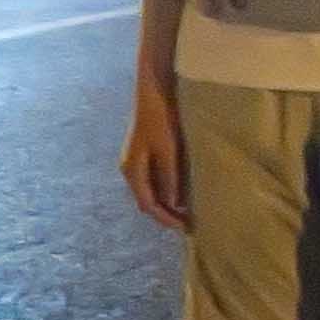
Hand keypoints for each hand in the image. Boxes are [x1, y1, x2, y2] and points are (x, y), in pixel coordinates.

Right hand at [121, 75, 190, 230]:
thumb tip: (173, 203)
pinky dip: (167, 189)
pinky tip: (182, 190)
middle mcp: (130, 169)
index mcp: (132, 170)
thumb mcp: (168, 149)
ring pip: (150, 190)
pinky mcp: (144, 153)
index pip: (148, 204)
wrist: (154, 91)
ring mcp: (136, 161)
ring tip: (188, 211)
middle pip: (147, 200)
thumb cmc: (161, 119)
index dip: (166, 218)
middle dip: (166, 214)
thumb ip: (170, 176)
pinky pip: (154, 179)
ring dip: (167, 202)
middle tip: (189, 224)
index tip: (186, 228)